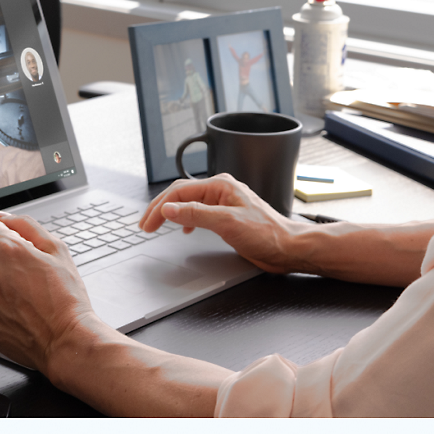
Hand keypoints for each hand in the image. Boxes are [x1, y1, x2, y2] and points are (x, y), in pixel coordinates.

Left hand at [0, 213, 99, 371]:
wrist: (66, 340)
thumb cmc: (66, 299)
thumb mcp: (57, 250)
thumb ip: (26, 225)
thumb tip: (0, 216)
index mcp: (10, 250)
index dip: (5, 236)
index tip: (15, 248)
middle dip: (0, 258)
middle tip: (23, 275)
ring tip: (7, 288)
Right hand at [139, 174, 302, 273]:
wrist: (288, 248)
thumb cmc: (267, 234)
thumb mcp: (227, 223)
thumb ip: (195, 214)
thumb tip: (169, 208)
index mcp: (220, 186)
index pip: (179, 192)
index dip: (160, 207)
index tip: (148, 223)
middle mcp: (221, 191)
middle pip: (181, 194)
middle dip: (160, 208)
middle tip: (145, 224)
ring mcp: (224, 203)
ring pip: (188, 203)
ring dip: (170, 213)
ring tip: (156, 224)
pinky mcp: (227, 217)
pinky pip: (198, 212)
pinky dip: (185, 219)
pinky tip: (183, 229)